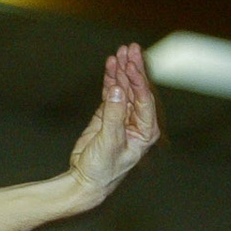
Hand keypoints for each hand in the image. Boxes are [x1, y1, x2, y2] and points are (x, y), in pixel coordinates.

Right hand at [68, 44, 160, 200]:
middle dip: (132, 69)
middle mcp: (137, 122)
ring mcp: (122, 117)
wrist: (84, 181)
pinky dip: (109, 79)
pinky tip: (109, 65)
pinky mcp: (107, 116)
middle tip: (129, 49)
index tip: (130, 64)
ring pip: (123, 89)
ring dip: (121, 71)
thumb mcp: (109, 141)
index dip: (137, 81)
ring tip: (118, 53)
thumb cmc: (102, 169)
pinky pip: (110, 93)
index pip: (144, 99)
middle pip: (136, 89)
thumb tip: (115, 89)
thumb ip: (113, 115)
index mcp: (146, 131)